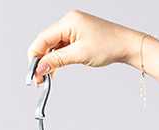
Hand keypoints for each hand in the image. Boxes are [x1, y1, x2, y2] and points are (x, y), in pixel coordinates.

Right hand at [27, 10, 141, 82]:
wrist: (126, 45)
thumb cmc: (108, 45)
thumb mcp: (79, 55)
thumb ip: (57, 60)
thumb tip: (40, 68)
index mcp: (68, 21)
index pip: (43, 38)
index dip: (35, 57)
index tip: (32, 73)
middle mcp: (68, 22)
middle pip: (46, 42)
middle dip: (41, 61)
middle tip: (38, 80)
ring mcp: (72, 29)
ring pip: (52, 47)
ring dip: (48, 62)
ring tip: (46, 79)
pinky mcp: (77, 37)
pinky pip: (61, 48)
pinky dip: (57, 60)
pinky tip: (54, 71)